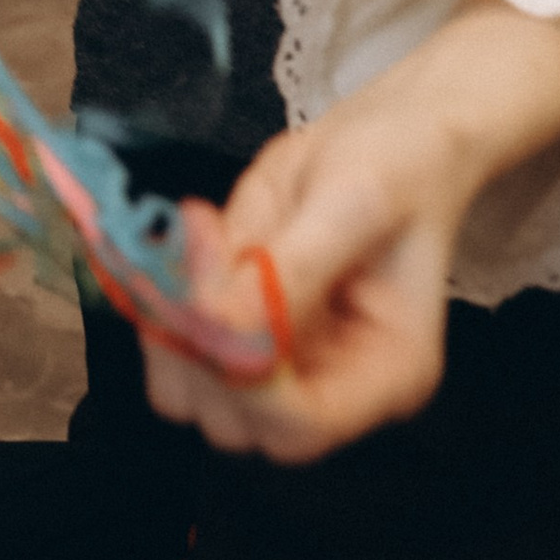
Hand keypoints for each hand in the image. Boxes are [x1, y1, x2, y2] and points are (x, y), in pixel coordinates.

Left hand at [140, 127, 465, 464]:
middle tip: (202, 242)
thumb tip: (216, 319)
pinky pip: (173, 342)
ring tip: (201, 233)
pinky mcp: (237, 329)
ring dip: (172, 315)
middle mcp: (329, 384)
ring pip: (187, 390)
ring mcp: (278, 362)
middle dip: (199, 340)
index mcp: (385, 374)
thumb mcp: (355, 203)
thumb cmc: (396, 165)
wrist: (387, 135)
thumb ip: (291, 268)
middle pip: (233, 420)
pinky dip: (163, 293)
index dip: (241, 379)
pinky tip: (195, 233)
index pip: (300, 424)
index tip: (213, 299)